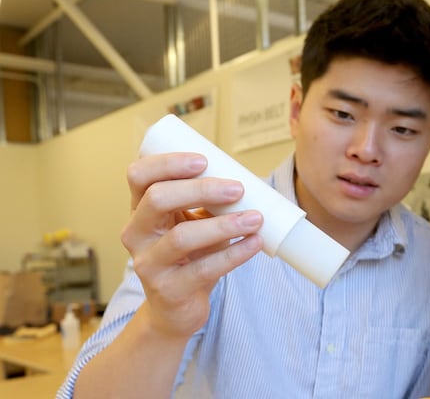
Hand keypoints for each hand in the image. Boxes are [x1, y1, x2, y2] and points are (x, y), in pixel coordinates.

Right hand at [120, 152, 263, 338]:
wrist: (176, 308)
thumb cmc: (189, 256)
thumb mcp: (191, 223)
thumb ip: (208, 202)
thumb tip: (251, 179)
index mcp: (140, 210)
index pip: (139, 176)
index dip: (168, 163)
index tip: (204, 160)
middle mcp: (136, 234)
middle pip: (158, 199)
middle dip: (201, 189)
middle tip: (237, 189)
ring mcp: (149, 264)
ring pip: (182, 237)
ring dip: (224, 225)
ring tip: (255, 218)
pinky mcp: (169, 290)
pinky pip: (204, 269)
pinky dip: (234, 254)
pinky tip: (255, 243)